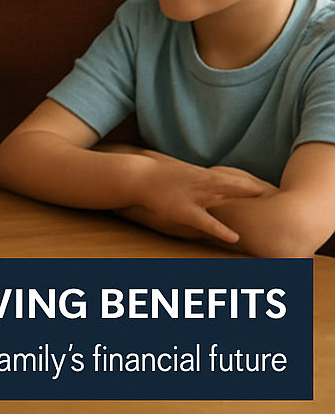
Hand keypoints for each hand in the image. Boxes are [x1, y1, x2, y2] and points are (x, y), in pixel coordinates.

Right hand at [129, 151, 264, 243]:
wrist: (138, 175)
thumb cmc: (161, 178)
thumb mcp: (182, 176)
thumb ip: (199, 182)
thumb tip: (213, 188)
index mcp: (202, 176)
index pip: (229, 178)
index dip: (248, 185)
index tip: (269, 191)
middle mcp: (201, 184)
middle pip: (231, 186)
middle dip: (251, 191)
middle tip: (274, 196)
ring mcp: (194, 197)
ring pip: (222, 200)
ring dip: (241, 204)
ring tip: (262, 213)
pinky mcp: (185, 211)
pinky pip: (206, 221)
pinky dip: (220, 229)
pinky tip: (233, 237)